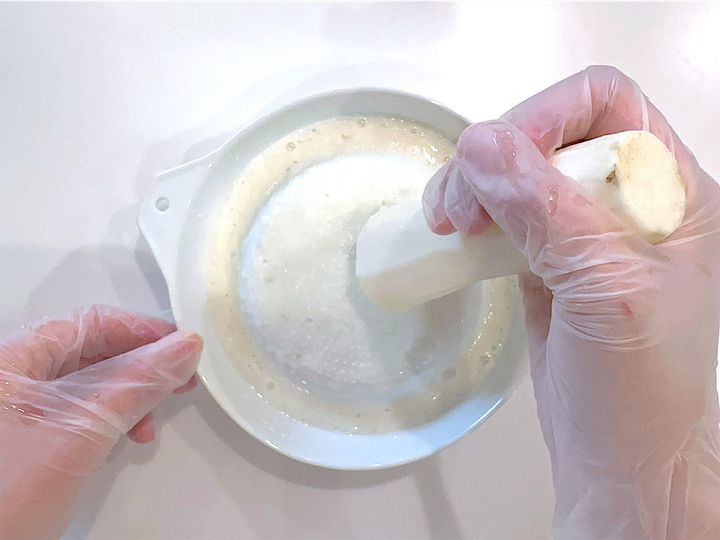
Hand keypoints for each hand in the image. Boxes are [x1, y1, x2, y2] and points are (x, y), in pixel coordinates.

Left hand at [0, 305, 201, 539]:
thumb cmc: (2, 499)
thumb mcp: (82, 432)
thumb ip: (137, 384)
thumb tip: (182, 348)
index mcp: (11, 360)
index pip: (89, 323)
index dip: (141, 330)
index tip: (180, 346)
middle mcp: (11, 378)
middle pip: (89, 351)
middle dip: (140, 366)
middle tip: (179, 378)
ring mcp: (17, 411)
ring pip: (86, 384)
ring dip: (128, 397)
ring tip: (151, 421)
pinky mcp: (26, 440)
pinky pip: (77, 412)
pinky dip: (108, 420)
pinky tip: (124, 437)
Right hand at [423, 66, 719, 538]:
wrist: (619, 459)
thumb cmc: (641, 389)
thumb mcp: (608, 289)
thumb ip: (547, 211)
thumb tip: (483, 145)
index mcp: (668, 193)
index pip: (605, 105)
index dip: (547, 117)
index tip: (502, 161)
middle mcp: (624, 203)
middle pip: (549, 133)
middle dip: (495, 157)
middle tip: (461, 205)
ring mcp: (581, 232)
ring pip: (516, 172)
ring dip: (473, 185)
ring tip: (450, 223)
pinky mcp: (544, 261)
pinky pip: (500, 215)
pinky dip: (471, 216)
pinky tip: (457, 237)